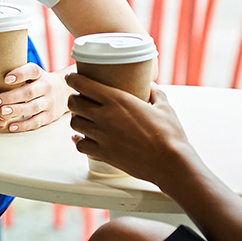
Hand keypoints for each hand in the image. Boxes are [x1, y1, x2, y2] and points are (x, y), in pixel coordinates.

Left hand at [0, 62, 68, 133]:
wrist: (65, 92)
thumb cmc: (39, 83)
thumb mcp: (34, 75)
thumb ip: (18, 74)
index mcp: (40, 74)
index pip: (32, 70)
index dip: (19, 74)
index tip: (5, 78)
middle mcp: (47, 87)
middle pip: (29, 92)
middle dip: (10, 97)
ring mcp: (50, 102)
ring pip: (33, 107)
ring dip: (16, 110)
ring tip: (1, 113)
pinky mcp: (50, 116)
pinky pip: (37, 121)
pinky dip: (24, 125)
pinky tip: (11, 126)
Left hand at [66, 75, 197, 187]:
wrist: (169, 162)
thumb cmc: (169, 134)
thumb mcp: (164, 107)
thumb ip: (155, 93)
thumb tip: (151, 87)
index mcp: (118, 100)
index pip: (84, 85)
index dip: (74, 80)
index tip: (72, 78)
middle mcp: (105, 116)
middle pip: (74, 103)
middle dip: (74, 100)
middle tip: (79, 99)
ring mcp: (102, 136)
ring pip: (74, 123)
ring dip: (76, 119)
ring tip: (83, 118)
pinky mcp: (103, 153)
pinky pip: (80, 145)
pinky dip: (79, 140)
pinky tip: (81, 138)